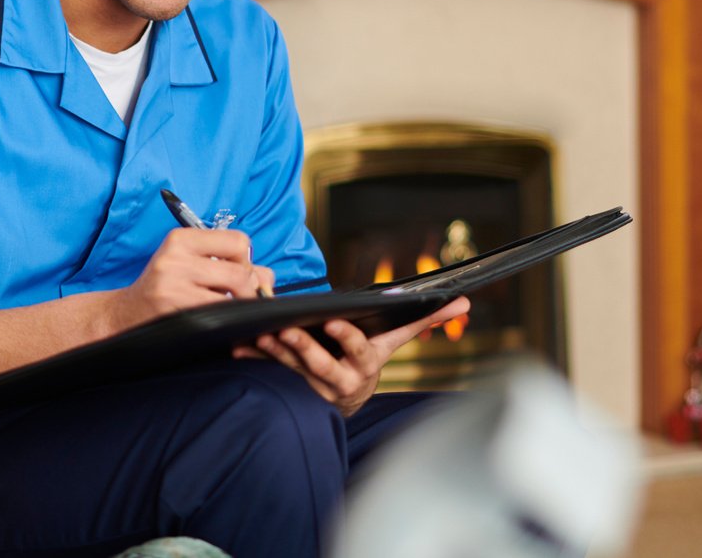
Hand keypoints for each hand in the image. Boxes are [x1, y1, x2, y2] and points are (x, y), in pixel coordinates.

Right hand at [107, 228, 274, 331]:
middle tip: (238, 299)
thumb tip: (267, 279)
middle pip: (241, 270)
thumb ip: (230, 265)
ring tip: (227, 310)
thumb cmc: (164, 289)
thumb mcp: (190, 265)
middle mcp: (176, 256)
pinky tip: (218, 322)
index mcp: (182, 238)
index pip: (238, 241)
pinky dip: (228, 320)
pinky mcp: (173, 308)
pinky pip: (219, 314)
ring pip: (233, 294)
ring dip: (239, 307)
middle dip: (248, 289)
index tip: (236, 273)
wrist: (125, 315)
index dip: (245, 260)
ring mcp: (173, 283)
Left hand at [234, 296, 470, 416]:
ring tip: (260, 333)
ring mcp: (313, 389)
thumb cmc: (367, 359)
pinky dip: (253, 360)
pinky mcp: (289, 389)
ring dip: (274, 352)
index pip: (358, 352)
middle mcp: (340, 382)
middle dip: (303, 347)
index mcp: (365, 366)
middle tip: (286, 329)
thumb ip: (424, 321)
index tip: (333, 320)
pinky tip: (238, 346)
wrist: (344, 398)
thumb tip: (463, 302)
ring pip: (292, 370)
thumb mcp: (393, 342)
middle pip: (320, 365)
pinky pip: (269, 374)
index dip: (346, 338)